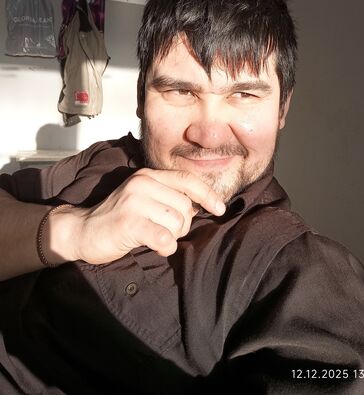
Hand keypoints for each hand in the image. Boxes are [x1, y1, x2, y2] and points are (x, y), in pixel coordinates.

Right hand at [65, 169, 225, 263]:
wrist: (83, 230)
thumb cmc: (119, 218)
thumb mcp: (144, 198)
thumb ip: (169, 197)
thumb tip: (203, 205)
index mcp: (148, 175)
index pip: (187, 180)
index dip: (208, 195)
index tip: (220, 208)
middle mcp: (142, 183)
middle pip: (185, 206)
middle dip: (182, 224)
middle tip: (165, 231)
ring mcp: (134, 201)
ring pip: (177, 222)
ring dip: (173, 236)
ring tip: (156, 237)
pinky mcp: (128, 222)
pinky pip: (164, 237)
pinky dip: (166, 246)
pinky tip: (156, 246)